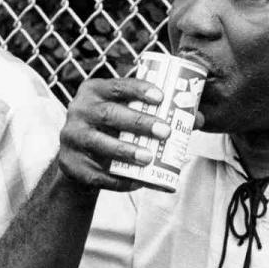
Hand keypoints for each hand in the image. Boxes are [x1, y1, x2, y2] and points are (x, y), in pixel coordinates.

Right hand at [58, 77, 200, 191]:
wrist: (79, 158)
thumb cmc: (112, 129)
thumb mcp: (125, 114)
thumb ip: (154, 111)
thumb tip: (198, 119)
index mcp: (93, 91)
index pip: (117, 86)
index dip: (138, 89)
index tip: (161, 97)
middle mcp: (78, 110)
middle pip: (109, 114)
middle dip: (138, 122)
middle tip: (165, 131)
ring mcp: (71, 138)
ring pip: (99, 143)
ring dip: (126, 150)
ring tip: (150, 158)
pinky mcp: (71, 164)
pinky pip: (96, 172)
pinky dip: (117, 178)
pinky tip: (136, 181)